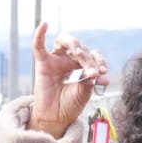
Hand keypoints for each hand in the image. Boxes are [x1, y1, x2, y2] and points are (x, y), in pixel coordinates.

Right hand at [29, 23, 109, 137]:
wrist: (56, 118)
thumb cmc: (70, 104)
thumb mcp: (84, 94)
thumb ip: (89, 82)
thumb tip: (98, 74)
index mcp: (84, 65)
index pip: (94, 55)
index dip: (99, 61)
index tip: (103, 73)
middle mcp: (71, 59)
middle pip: (82, 49)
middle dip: (88, 59)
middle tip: (92, 73)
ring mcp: (56, 59)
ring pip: (65, 41)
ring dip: (74, 45)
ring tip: (78, 54)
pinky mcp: (42, 63)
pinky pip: (39, 46)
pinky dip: (40, 34)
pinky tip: (44, 24)